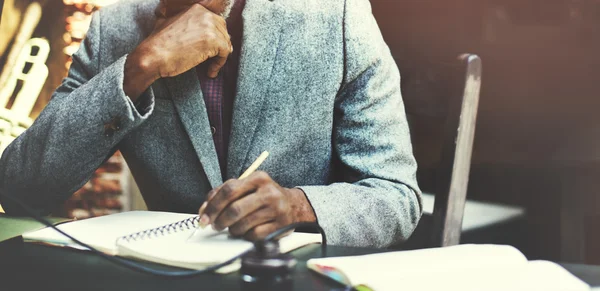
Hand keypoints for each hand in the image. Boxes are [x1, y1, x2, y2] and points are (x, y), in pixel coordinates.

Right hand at [123, 3, 230, 99]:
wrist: (153, 55)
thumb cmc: (158, 44)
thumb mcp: (169, 23)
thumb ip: (186, 23)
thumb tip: (196, 33)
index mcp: (196, 9)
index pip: (215, 22)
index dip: (215, 37)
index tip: (211, 49)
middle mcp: (205, 14)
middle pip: (223, 31)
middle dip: (220, 46)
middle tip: (215, 59)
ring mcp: (210, 26)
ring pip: (226, 42)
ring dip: (220, 57)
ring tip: (211, 68)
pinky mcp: (213, 40)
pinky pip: (225, 53)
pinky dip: (219, 64)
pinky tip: (210, 72)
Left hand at [199, 171, 316, 240]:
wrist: (293, 205)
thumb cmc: (263, 196)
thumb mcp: (246, 187)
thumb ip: (223, 194)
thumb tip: (204, 211)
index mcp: (258, 178)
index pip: (229, 190)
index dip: (212, 205)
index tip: (204, 217)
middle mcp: (269, 192)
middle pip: (234, 209)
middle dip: (220, 220)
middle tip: (215, 225)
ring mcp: (276, 209)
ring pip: (242, 225)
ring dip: (233, 229)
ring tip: (234, 227)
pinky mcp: (280, 225)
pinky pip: (253, 235)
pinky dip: (246, 235)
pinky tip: (248, 231)